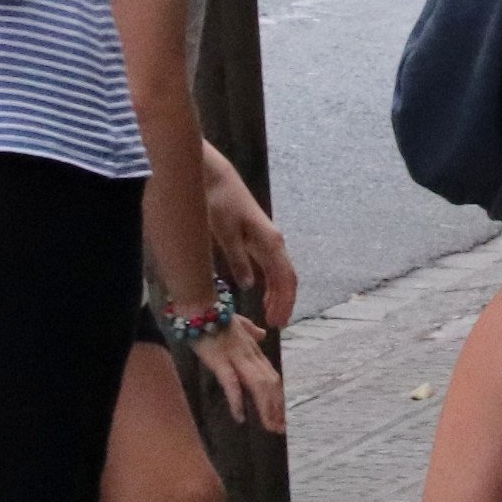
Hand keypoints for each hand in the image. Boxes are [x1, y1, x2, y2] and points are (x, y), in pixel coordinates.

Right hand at [184, 309, 287, 429]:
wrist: (199, 304)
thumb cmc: (215, 314)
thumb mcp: (238, 322)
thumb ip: (251, 329)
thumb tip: (263, 334)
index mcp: (253, 349)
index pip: (271, 376)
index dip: (278, 396)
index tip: (282, 415)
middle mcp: (250, 355)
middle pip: (270, 384)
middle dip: (277, 408)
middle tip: (280, 429)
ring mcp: (236, 357)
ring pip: (258, 385)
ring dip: (266, 408)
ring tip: (269, 427)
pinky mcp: (220, 361)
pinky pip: (232, 384)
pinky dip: (238, 401)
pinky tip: (240, 418)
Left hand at [201, 144, 299, 330]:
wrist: (214, 177)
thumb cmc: (218, 203)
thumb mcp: (224, 233)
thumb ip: (237, 259)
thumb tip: (249, 285)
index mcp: (270, 242)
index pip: (285, 278)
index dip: (284, 301)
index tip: (277, 322)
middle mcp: (274, 241)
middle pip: (287, 277)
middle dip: (284, 302)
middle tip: (275, 324)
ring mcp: (267, 239)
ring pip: (280, 272)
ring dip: (278, 294)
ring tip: (270, 314)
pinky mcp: (257, 238)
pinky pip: (271, 265)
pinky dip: (270, 282)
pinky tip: (261, 293)